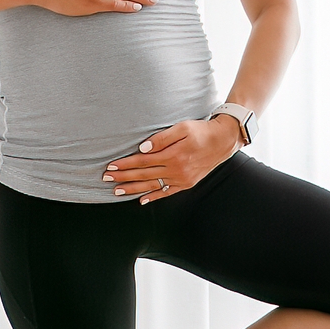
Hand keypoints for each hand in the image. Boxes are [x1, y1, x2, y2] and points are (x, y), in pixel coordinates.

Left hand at [103, 116, 243, 202]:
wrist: (223, 141)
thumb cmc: (201, 130)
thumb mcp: (182, 128)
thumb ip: (161, 138)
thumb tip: (142, 149)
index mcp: (173, 155)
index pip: (142, 161)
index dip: (125, 164)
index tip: (111, 166)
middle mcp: (176, 170)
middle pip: (144, 174)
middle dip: (123, 177)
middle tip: (106, 179)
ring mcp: (181, 179)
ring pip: (152, 185)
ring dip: (133, 189)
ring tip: (117, 192)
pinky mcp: (187, 183)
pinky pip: (167, 192)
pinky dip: (154, 196)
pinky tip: (142, 200)